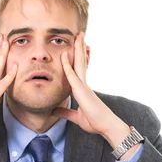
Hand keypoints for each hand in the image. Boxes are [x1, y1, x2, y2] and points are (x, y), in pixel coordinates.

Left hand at [52, 32, 131, 149]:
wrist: (106, 127)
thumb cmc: (95, 122)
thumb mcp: (76, 117)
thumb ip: (65, 113)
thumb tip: (54, 111)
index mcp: (83, 89)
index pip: (79, 70)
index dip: (78, 58)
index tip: (77, 47)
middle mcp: (84, 85)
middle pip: (81, 62)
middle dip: (79, 48)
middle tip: (79, 34)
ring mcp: (84, 86)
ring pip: (79, 64)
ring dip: (78, 49)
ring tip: (78, 36)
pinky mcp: (82, 92)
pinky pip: (73, 76)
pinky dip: (67, 66)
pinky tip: (63, 56)